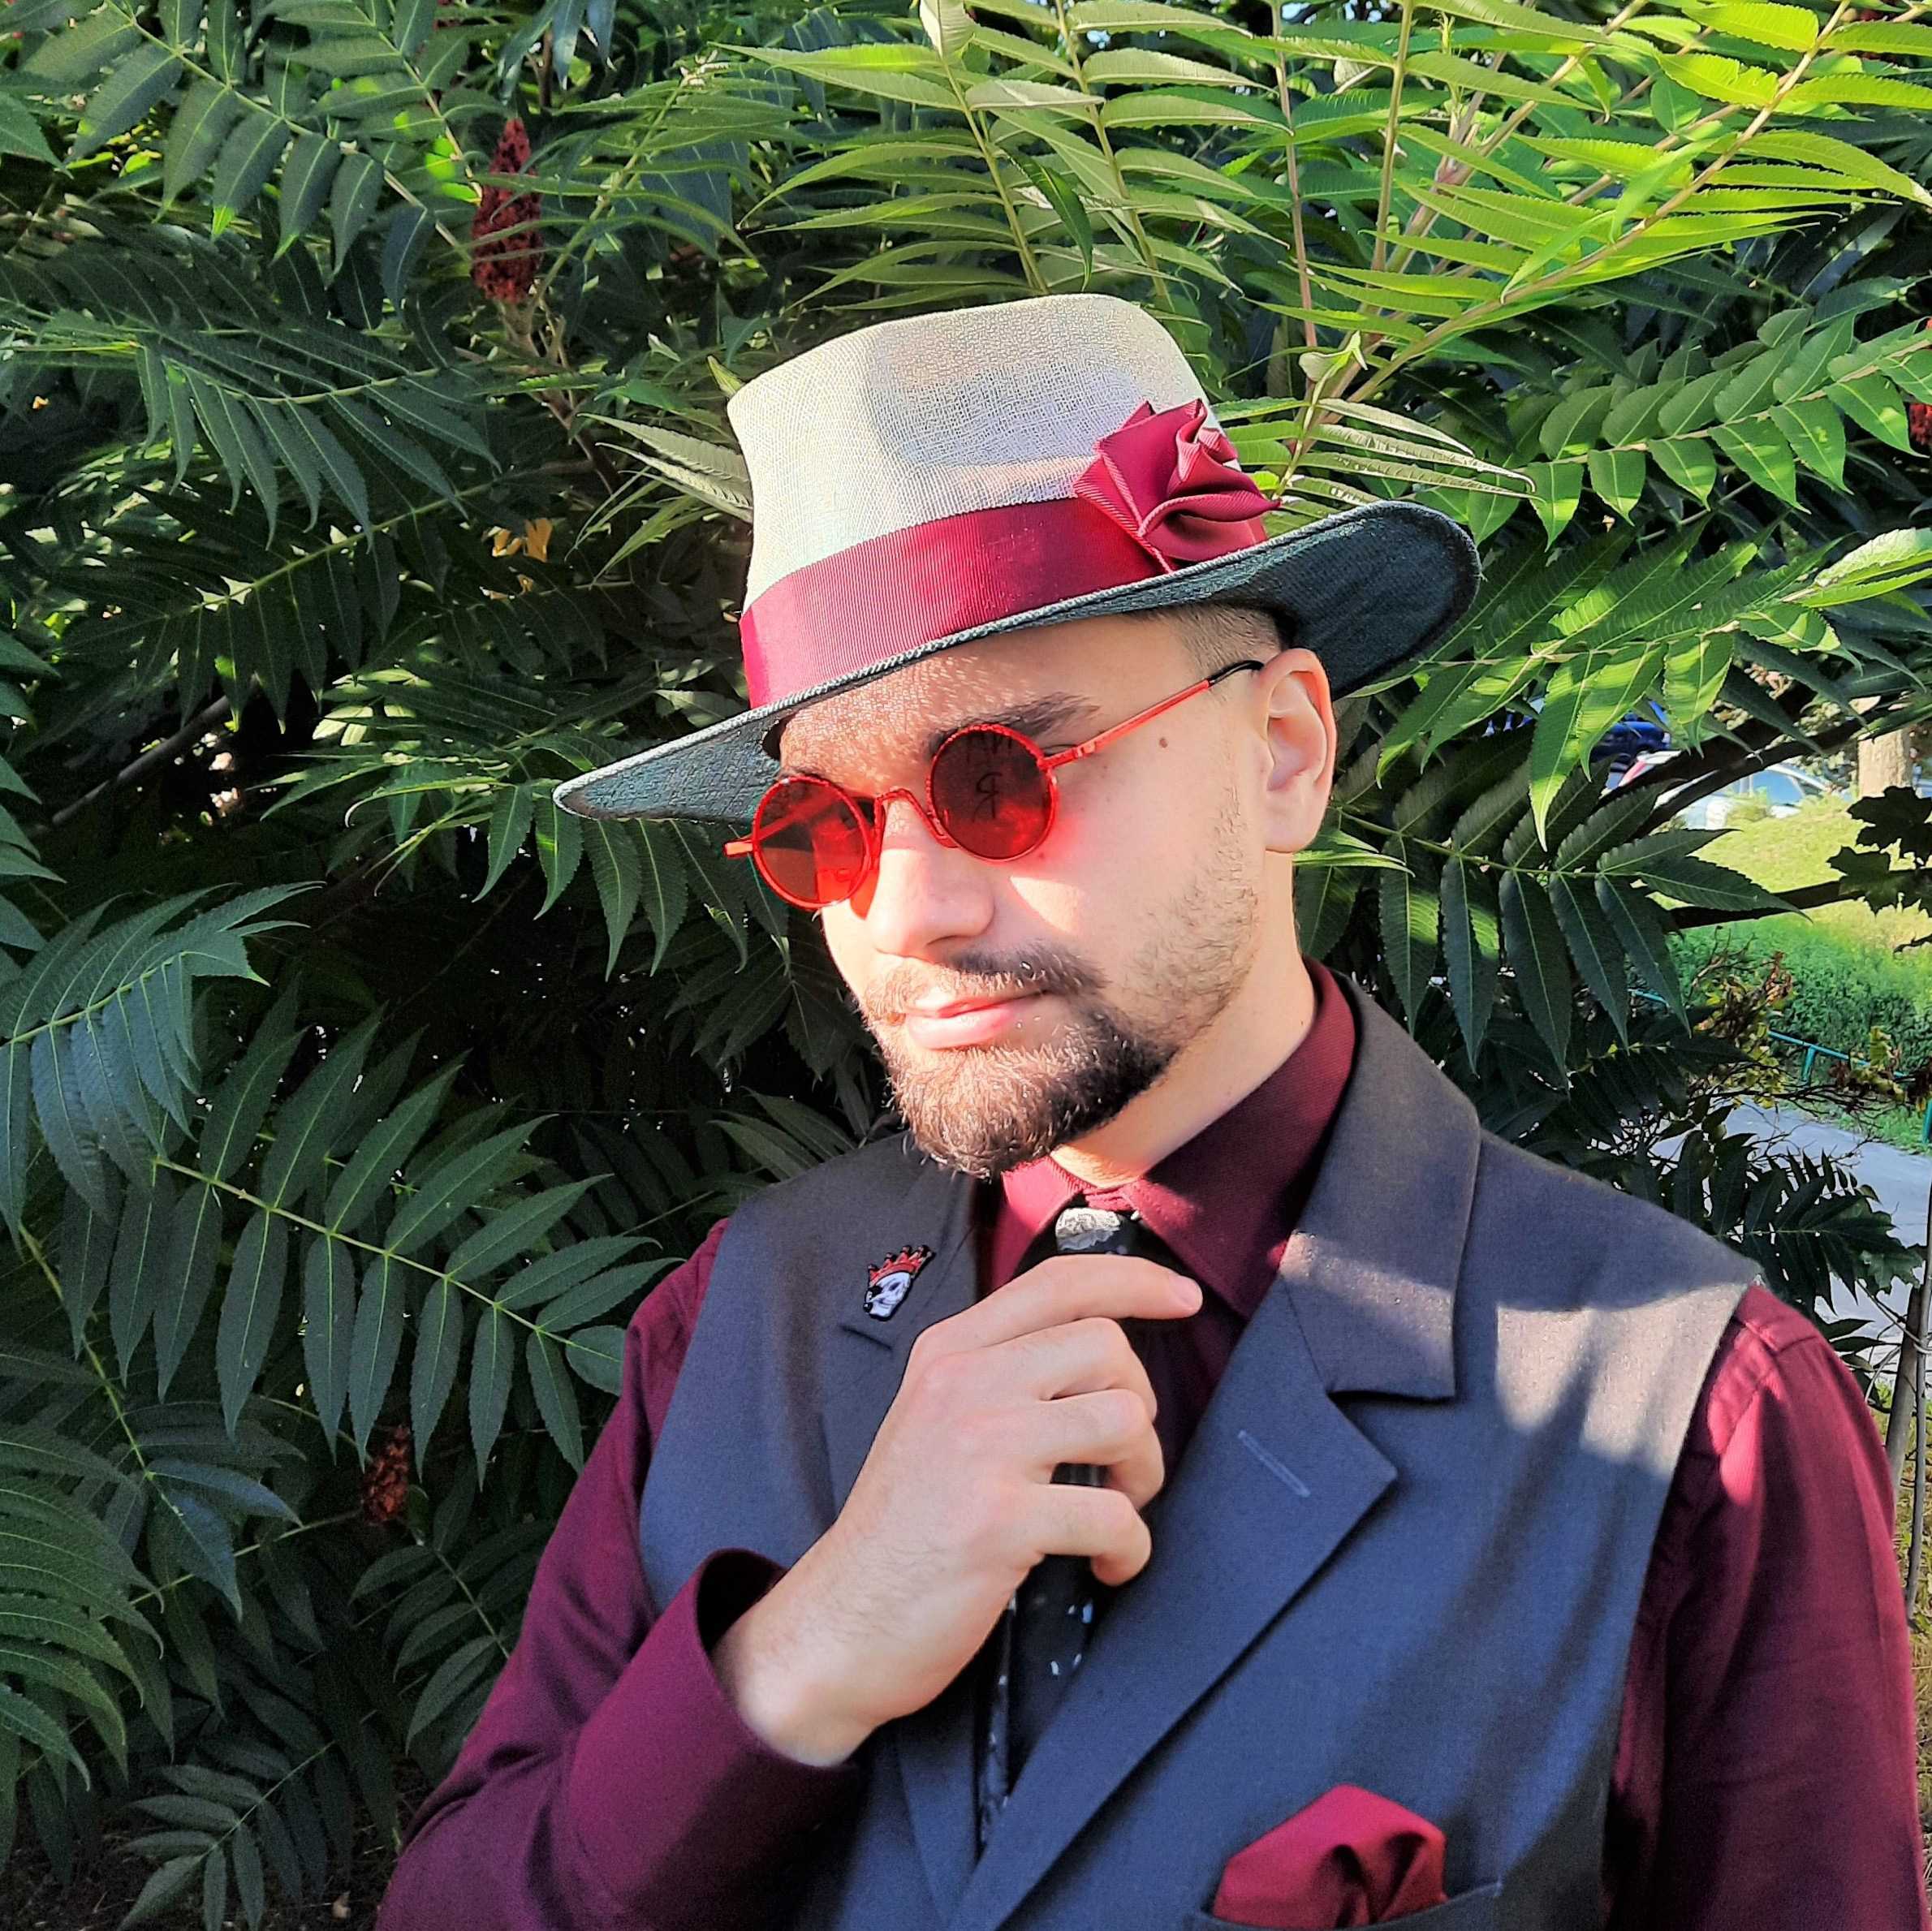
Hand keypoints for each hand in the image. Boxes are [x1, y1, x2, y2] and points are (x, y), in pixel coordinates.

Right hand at [713, 1254, 1199, 1765]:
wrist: (840, 1623)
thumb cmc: (903, 1526)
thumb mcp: (934, 1418)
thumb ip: (999, 1373)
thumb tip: (1099, 1348)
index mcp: (949, 1351)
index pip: (1058, 1282)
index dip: (1135, 1279)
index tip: (1183, 1299)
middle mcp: (964, 1382)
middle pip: (1106, 1346)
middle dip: (1140, 1404)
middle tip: (1121, 1463)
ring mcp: (981, 1447)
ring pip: (1123, 1418)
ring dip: (1143, 1475)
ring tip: (1114, 1513)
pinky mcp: (1000, 1520)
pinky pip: (1116, 1515)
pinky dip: (1129, 1549)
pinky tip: (1105, 1566)